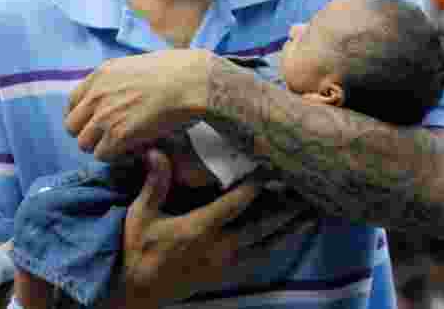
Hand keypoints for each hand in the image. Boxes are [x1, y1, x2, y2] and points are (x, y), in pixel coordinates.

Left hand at [65, 50, 213, 160]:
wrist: (191, 81)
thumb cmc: (175, 71)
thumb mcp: (136, 65)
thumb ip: (119, 80)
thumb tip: (120, 92)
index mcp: (100, 74)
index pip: (72, 102)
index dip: (83, 116)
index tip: (96, 123)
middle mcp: (97, 95)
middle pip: (72, 126)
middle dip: (89, 134)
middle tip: (110, 137)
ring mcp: (105, 116)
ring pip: (84, 144)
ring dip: (102, 147)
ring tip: (124, 146)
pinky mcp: (119, 135)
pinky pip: (103, 156)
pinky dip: (117, 157)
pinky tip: (135, 150)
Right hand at [115, 150, 315, 307]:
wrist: (134, 292)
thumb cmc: (135, 250)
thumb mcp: (140, 215)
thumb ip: (154, 184)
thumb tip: (156, 151)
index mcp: (199, 229)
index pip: (236, 203)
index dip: (256, 184)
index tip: (272, 166)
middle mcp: (218, 248)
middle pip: (262, 226)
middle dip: (285, 209)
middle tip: (306, 193)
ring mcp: (223, 265)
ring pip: (264, 246)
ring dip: (287, 231)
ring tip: (309, 216)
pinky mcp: (222, 276)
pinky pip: (255, 260)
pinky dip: (272, 248)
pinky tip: (285, 240)